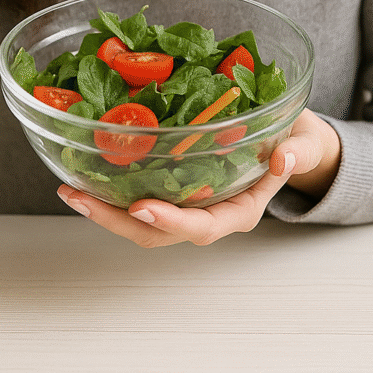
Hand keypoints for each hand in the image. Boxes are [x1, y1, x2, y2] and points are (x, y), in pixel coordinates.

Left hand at [57, 109, 340, 246]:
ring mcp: (189, 205)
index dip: (172, 220)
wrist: (291, 140)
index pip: (203, 226)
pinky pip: (140, 197)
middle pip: (158, 232)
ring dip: (104, 210)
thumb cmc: (294, 140)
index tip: (142, 208)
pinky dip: (111, 191)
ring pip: (141, 222)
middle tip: (81, 199)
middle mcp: (210, 214)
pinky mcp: (175, 189)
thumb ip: (295, 152)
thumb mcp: (302, 141)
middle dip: (116, 221)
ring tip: (70, 190)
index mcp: (240, 210)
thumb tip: (282, 158)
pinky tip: (85, 175)